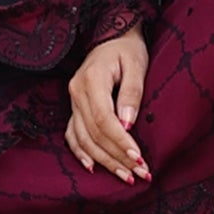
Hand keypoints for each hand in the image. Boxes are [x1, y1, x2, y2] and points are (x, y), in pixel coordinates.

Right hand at [65, 27, 150, 184]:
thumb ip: (131, 94)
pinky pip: (72, 135)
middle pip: (94, 134)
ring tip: (125, 177)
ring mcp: (72, 101)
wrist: (112, 36)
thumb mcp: (136, 65)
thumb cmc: (128, 49)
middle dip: (117, 158)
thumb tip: (127, 125)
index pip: (103, 119)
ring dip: (104, 161)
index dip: (120, 142)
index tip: (138, 158)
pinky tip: (92, 168)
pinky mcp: (74, 107)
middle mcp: (76, 92)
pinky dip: (81, 153)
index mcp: (91, 79)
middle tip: (140, 175)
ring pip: (84, 139)